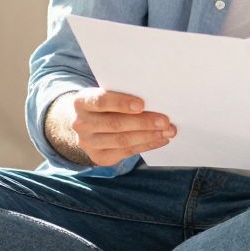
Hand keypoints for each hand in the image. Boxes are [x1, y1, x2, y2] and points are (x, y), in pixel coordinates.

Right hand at [49, 88, 175, 165]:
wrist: (85, 123)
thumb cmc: (104, 103)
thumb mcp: (107, 93)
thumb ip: (123, 95)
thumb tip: (155, 99)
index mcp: (82, 101)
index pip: (101, 101)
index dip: (121, 103)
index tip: (141, 104)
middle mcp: (81, 123)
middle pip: (115, 124)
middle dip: (143, 122)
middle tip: (165, 121)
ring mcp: (88, 143)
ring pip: (122, 140)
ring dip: (149, 136)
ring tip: (168, 131)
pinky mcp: (99, 157)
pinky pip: (126, 152)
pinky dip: (147, 145)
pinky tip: (160, 139)